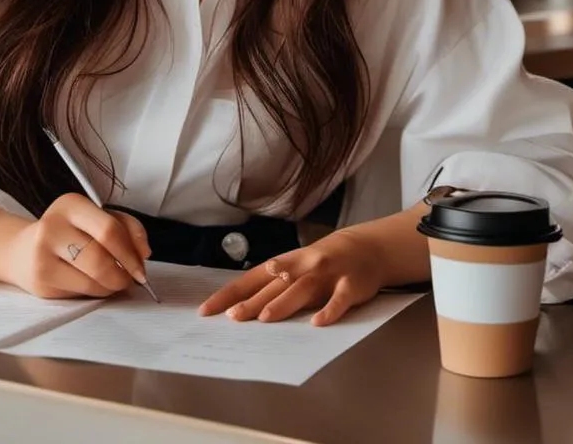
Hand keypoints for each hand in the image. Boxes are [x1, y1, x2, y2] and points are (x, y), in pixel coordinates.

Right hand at [6, 193, 150, 299]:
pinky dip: (96, 293)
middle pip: (100, 258)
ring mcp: (42, 256)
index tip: (141, 266)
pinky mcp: (40, 282)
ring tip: (115, 282)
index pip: (109, 229)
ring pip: (91, 280)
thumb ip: (126, 227)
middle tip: (131, 279)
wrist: (23, 250)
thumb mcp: (97, 217)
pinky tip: (96, 285)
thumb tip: (144, 252)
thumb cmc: (69, 232)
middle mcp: (52, 227)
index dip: (131, 252)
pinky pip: (80, 294)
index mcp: (71, 205)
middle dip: (123, 274)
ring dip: (112, 286)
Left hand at [198, 226, 388, 326]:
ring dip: (283, 303)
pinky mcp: (350, 286)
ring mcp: (326, 275)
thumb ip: (273, 286)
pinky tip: (317, 323)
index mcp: (285, 263)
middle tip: (232, 317)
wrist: (366, 248)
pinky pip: (339, 300)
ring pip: (301, 289)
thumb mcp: (296, 267)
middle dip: (252, 301)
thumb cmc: (322, 263)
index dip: (228, 294)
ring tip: (265, 317)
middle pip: (273, 286)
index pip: (250, 279)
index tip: (206, 310)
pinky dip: (328, 310)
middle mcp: (302, 266)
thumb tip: (239, 307)